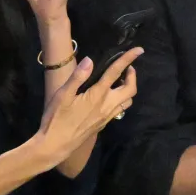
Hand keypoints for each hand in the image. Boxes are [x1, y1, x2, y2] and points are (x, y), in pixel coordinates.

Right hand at [35, 48, 142, 162]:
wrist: (56, 145)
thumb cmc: (57, 118)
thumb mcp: (62, 95)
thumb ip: (78, 77)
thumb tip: (90, 60)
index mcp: (97, 95)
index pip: (116, 72)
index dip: (128, 59)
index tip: (139, 50)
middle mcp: (107, 106)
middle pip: (131, 89)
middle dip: (132, 76)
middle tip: (127, 68)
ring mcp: (107, 116)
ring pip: (127, 101)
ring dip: (128, 88)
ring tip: (119, 80)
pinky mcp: (103, 124)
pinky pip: (120, 109)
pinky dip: (121, 99)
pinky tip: (110, 96)